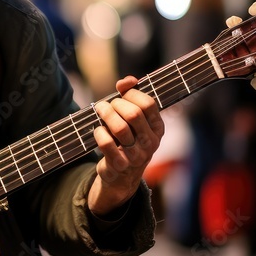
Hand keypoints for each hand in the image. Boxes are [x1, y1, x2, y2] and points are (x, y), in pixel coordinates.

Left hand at [88, 76, 164, 215]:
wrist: (121, 175)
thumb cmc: (127, 139)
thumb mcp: (134, 120)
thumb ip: (131, 96)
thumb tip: (127, 81)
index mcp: (157, 129)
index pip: (148, 104)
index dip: (131, 93)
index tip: (121, 93)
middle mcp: (150, 143)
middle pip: (133, 114)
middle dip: (115, 104)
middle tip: (106, 105)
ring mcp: (136, 156)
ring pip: (119, 127)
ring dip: (105, 115)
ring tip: (99, 111)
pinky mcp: (119, 165)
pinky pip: (105, 143)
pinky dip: (98, 132)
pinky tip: (98, 130)